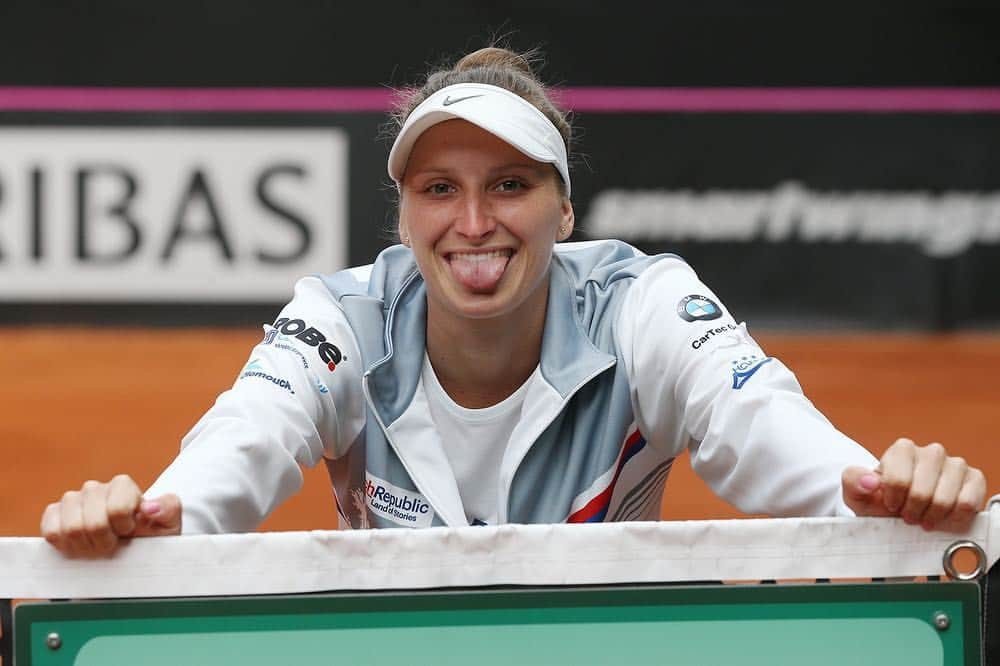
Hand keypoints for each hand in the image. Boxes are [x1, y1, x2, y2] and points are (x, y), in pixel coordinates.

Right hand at [40, 474, 181, 556]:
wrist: (128, 550)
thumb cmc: (150, 536)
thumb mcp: (169, 525)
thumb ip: (169, 510)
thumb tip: (149, 507)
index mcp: (122, 486)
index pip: (117, 508)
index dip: (124, 528)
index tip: (130, 532)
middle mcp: (95, 488)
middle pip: (93, 523)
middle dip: (105, 541)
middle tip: (113, 544)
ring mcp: (72, 499)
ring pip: (71, 528)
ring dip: (86, 546)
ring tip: (97, 546)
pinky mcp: (54, 514)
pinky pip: (51, 531)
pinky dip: (65, 545)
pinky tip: (79, 545)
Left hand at [842, 438, 986, 531]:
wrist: (903, 511)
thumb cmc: (880, 500)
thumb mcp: (857, 494)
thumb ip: (854, 482)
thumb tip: (869, 481)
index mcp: (902, 449)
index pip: (898, 480)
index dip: (893, 501)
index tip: (890, 506)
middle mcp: (931, 452)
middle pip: (922, 492)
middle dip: (912, 511)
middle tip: (907, 516)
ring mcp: (954, 464)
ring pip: (945, 498)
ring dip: (932, 516)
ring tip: (923, 518)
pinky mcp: (974, 479)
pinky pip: (967, 503)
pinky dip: (954, 517)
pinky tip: (943, 517)